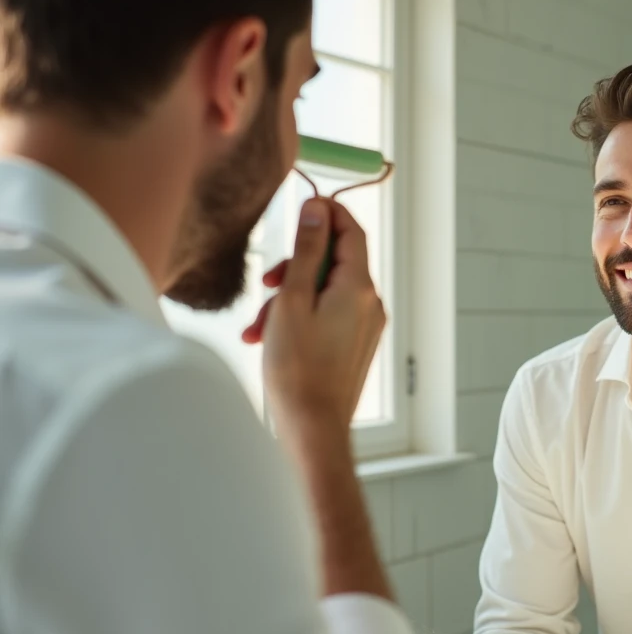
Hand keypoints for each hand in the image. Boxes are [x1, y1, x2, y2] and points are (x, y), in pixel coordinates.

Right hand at [243, 197, 385, 447]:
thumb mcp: (293, 299)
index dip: (328, 213)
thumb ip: (307, 251)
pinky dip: (300, 318)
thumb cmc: (298, 368)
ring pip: (325, 291)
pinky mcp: (355, 344)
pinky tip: (268, 339)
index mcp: (359, 288)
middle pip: (334, 262)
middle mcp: (370, 304)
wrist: (312, 426)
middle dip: (296, 266)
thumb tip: (318, 211)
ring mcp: (365, 326)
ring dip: (290, 298)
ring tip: (259, 326)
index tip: (303, 207)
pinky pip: (327, 316)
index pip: (352, 231)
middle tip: (268, 283)